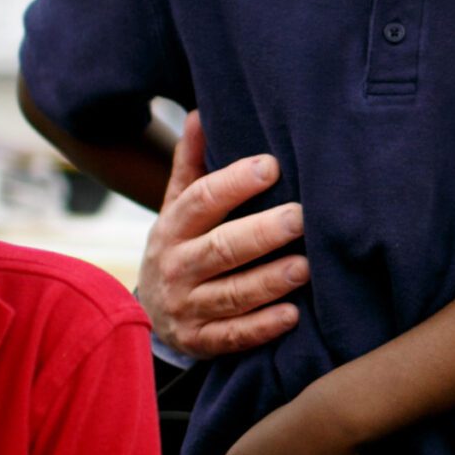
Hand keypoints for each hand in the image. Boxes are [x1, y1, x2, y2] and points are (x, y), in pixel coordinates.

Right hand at [139, 111, 310, 358]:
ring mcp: (187, 308)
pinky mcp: (202, 342)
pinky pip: (233, 337)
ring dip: (268, 282)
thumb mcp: (177, 207)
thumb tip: (200, 112)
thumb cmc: (179, 247)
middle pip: (219, 248)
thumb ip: (191, 165)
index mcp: (171, 228)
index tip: (270, 166)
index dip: (233, 183)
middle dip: (260, 233)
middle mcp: (176, 268)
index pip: (199, 201)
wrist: (149, 314)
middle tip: (300, 218)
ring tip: (305, 267)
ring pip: (230, 295)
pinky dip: (262, 327)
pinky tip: (293, 315)